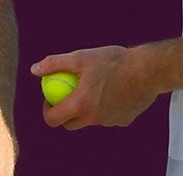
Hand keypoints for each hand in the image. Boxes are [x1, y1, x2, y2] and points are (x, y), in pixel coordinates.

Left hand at [31, 46, 158, 129]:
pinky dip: (105, 106)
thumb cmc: (113, 61)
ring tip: (91, 87)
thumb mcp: (80, 58)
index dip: (47, 111)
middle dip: (64, 113)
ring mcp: (109, 122)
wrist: (148, 71)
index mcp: (80, 106)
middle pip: (70, 124)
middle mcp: (93, 119)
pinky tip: (111, 88)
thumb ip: (55, 64)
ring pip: (90, 119)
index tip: (50, 98)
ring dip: (86, 109)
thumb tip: (34, 69)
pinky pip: (108, 116)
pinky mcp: (124, 120)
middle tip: (67, 96)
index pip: (53, 119)